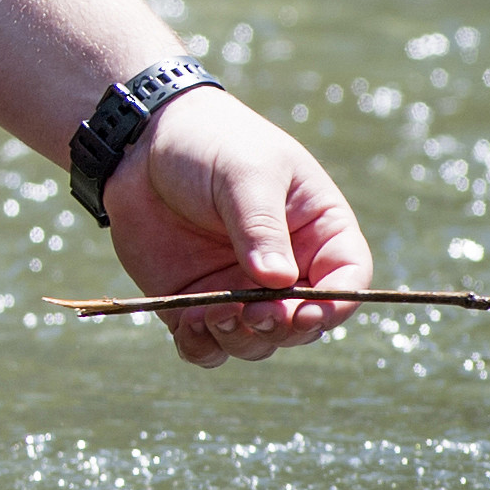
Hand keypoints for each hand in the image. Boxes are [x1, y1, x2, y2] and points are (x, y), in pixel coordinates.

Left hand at [106, 86, 373, 366]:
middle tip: (253, 315)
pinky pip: (206, 345)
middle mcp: (287, 271)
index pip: (347, 281)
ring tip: (211, 313)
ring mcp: (241, 291)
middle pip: (303, 325)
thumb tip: (276, 282)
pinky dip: (201, 346)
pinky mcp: (196, 303)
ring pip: (257, 342)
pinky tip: (189, 324)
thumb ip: (261, 226)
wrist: (142, 144)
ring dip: (240, 340)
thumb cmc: (212, 143)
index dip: (335, 305)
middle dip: (282, 329)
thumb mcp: (245, 173)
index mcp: (319, 233)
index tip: (306, 312)